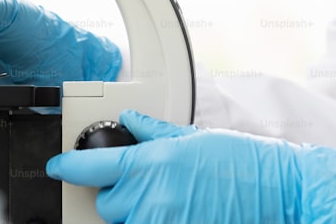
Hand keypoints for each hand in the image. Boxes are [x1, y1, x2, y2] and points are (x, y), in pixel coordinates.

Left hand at [47, 110, 335, 223]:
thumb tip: (131, 121)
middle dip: (122, 194)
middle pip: (108, 204)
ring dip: (139, 212)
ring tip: (173, 198)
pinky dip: (155, 220)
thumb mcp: (193, 137)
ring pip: (127, 223)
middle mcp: (150, 198)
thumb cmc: (242, 162)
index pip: (91, 167)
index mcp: (151, 164)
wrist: (278, 189)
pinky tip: (180, 209)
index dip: (67, 167)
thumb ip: (154, 132)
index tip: (57, 167)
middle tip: (151, 182)